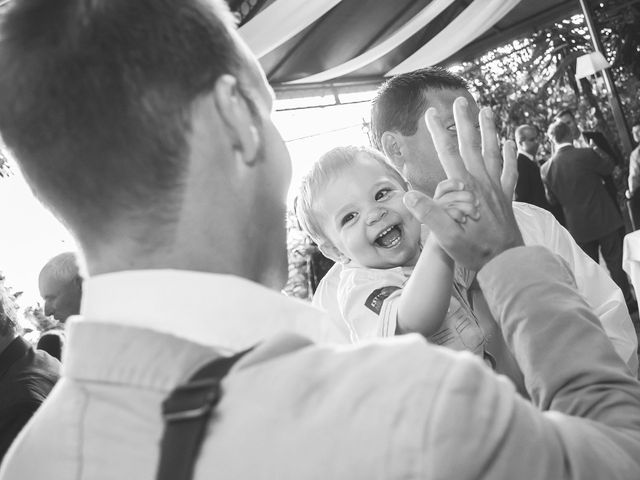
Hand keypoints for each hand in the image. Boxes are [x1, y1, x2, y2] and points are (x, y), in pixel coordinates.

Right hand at [403, 97, 522, 270]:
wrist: (506, 262)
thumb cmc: (474, 250)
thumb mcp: (446, 236)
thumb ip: (429, 214)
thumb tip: (408, 196)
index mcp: (465, 188)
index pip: (449, 154)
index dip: (439, 133)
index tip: (430, 115)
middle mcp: (482, 182)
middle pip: (472, 145)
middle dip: (464, 122)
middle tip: (460, 102)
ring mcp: (496, 188)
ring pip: (493, 151)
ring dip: (489, 130)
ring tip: (487, 110)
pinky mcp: (506, 197)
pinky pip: (509, 170)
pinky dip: (510, 154)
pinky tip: (510, 143)